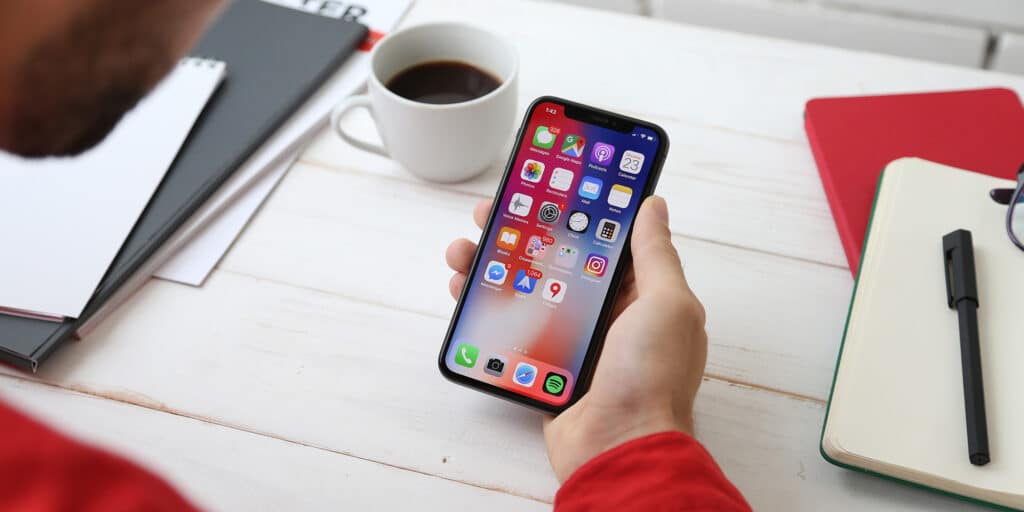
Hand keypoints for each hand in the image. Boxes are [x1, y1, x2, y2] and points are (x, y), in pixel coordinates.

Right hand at [445, 196, 707, 481]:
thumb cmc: (652, 377)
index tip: (543, 186)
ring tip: (465, 252)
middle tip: (490, 214)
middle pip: (554, 259)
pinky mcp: (543, 362)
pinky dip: (485, 309)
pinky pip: (510, 328)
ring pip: (525, 289)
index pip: (601, 239)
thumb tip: (653, 205)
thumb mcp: (668, 304)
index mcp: (639, 294)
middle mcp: (605, 312)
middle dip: (520, 233)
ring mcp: (572, 338)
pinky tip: (465, 292)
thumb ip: (656, 254)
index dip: (572, 210)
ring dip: (492, 266)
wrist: (619, 448)